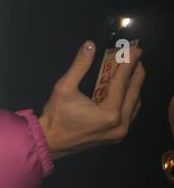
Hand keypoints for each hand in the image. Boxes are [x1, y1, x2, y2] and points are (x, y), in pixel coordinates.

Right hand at [37, 40, 144, 158]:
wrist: (50, 142)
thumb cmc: (56, 116)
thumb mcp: (64, 88)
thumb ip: (79, 66)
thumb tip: (90, 45)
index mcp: (109, 114)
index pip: (122, 83)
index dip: (129, 64)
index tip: (136, 50)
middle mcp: (120, 124)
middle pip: (134, 93)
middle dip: (136, 73)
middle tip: (137, 57)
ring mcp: (121, 133)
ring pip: (135, 104)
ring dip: (135, 86)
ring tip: (134, 71)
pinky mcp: (117, 136)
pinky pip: (130, 114)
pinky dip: (131, 100)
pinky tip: (128, 90)